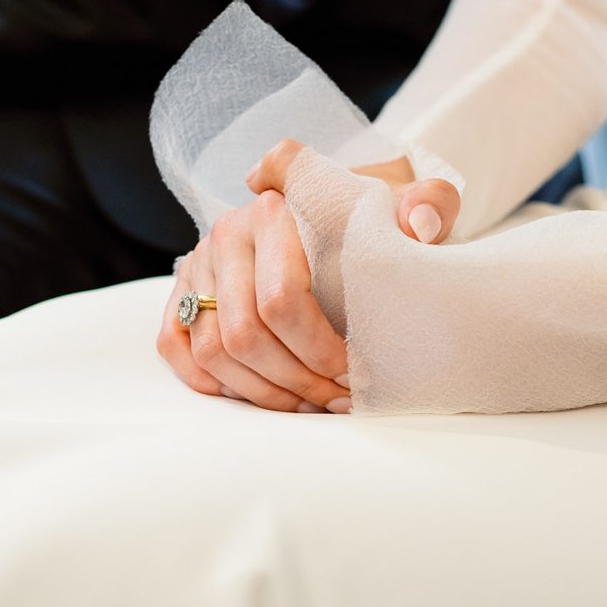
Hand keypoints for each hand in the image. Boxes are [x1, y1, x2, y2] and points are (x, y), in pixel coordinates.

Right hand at [157, 140, 459, 410]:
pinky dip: (211, 381)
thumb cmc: (373, 216)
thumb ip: (429, 205)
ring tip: (312, 404)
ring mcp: (199, 263)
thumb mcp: (410, 203)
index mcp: (275, 210)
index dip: (321, 350)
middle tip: (341, 400)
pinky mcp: (182, 290)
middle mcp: (227, 233)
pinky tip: (258, 394)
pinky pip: (176, 346)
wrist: (335, 207)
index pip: (283, 301)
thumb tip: (421, 225)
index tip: (358, 369)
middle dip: (299, 381)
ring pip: (215, 350)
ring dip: (264, 392)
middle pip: (247, 333)